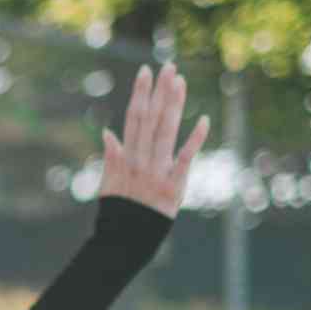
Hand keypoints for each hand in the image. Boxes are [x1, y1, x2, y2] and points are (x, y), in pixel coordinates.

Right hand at [100, 61, 211, 218]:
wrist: (124, 243)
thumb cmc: (118, 214)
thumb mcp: (107, 185)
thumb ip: (111, 157)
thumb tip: (109, 132)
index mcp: (125, 158)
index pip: (134, 118)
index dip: (140, 94)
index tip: (145, 72)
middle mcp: (140, 161)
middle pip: (150, 119)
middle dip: (159, 91)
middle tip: (168, 66)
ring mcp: (157, 173)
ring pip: (166, 132)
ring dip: (173, 105)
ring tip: (180, 81)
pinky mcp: (173, 187)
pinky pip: (185, 160)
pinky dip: (193, 140)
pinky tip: (203, 120)